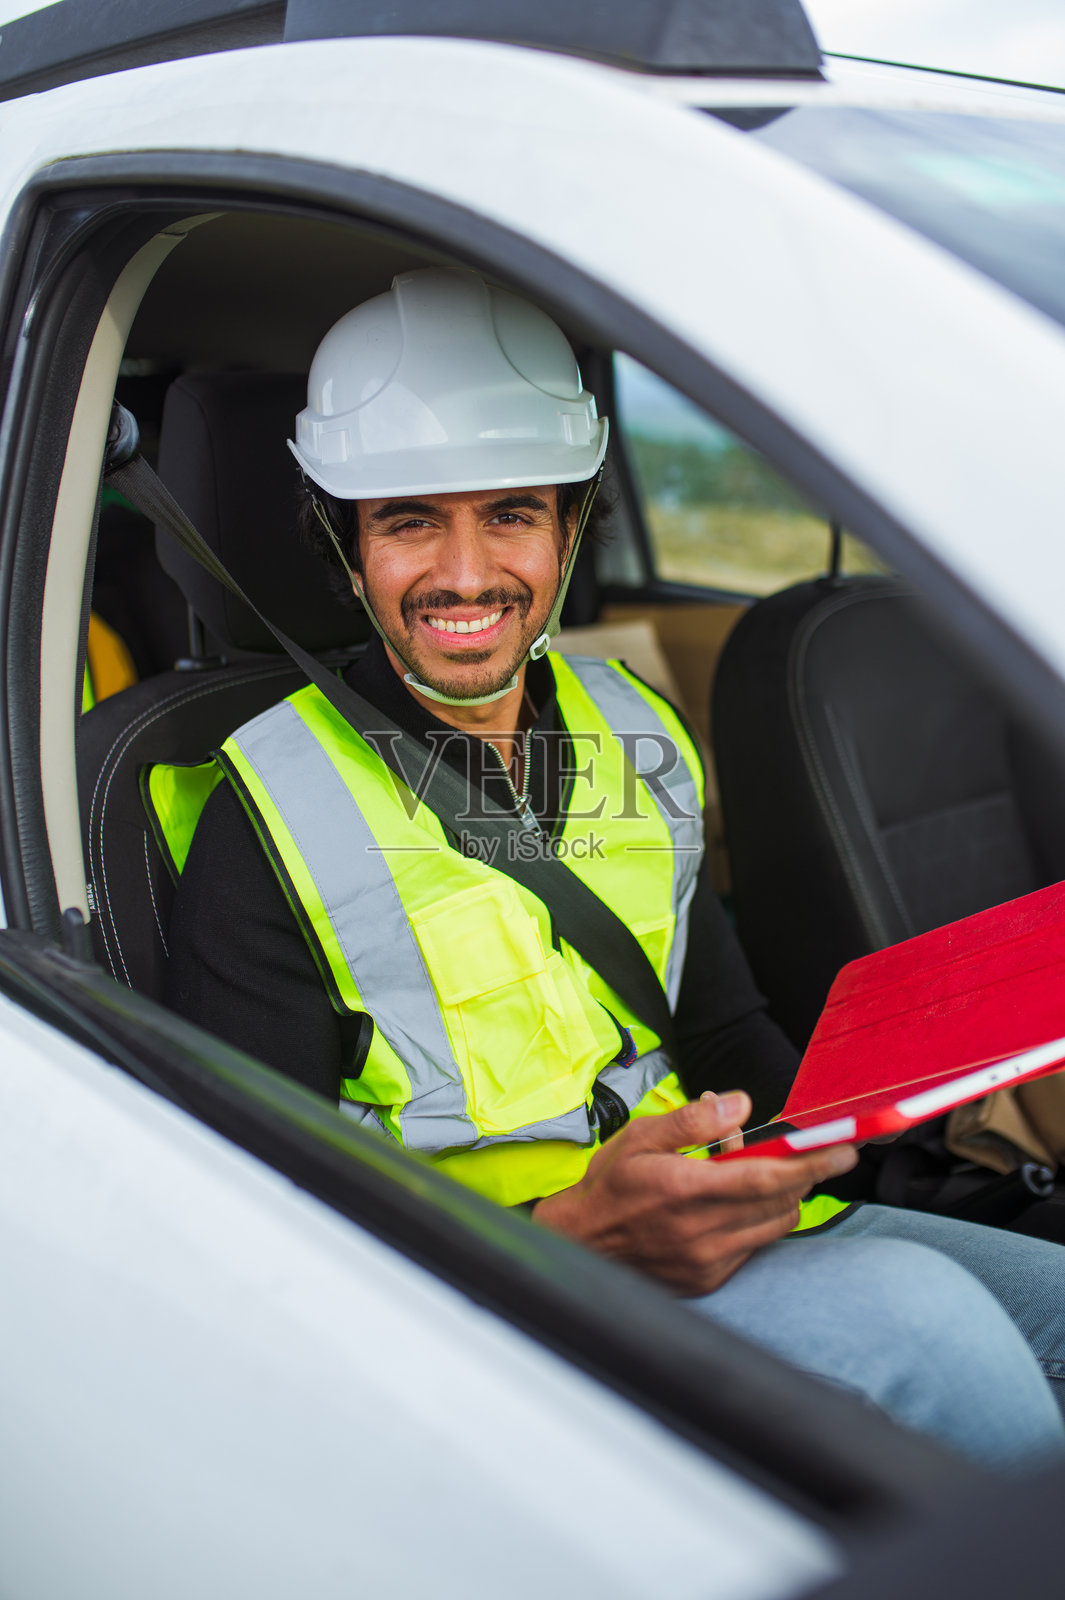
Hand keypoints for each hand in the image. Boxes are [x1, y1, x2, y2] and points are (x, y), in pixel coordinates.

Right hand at [532, 1091, 856, 1296]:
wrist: (583, 1243)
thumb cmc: (611, 1185)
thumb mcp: (641, 1137)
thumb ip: (692, 1121)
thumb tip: (738, 1104)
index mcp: (686, 1189)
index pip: (767, 1177)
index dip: (810, 1163)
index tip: (841, 1149)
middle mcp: (701, 1230)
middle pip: (781, 1201)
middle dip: (803, 1173)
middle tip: (806, 1151)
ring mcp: (707, 1260)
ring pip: (775, 1224)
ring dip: (781, 1196)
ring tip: (756, 1173)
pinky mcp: (709, 1278)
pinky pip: (755, 1245)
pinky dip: (758, 1220)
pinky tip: (735, 1203)